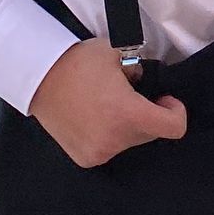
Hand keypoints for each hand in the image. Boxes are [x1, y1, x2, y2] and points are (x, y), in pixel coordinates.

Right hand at [28, 40, 186, 168]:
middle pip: (151, 133)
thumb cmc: (79, 63)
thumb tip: (144, 83)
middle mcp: (116, 139)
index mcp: (128, 114)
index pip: (174, 127)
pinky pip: (111, 147)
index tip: (164, 99)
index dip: (175, 111)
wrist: (38, 77)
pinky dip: (110, 134)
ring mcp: (99, 152)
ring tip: (107, 105)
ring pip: (130, 141)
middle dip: (148, 115)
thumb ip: (139, 72)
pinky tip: (95, 118)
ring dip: (128, 126)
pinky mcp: (85, 158)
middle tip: (130, 96)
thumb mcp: (119, 56)